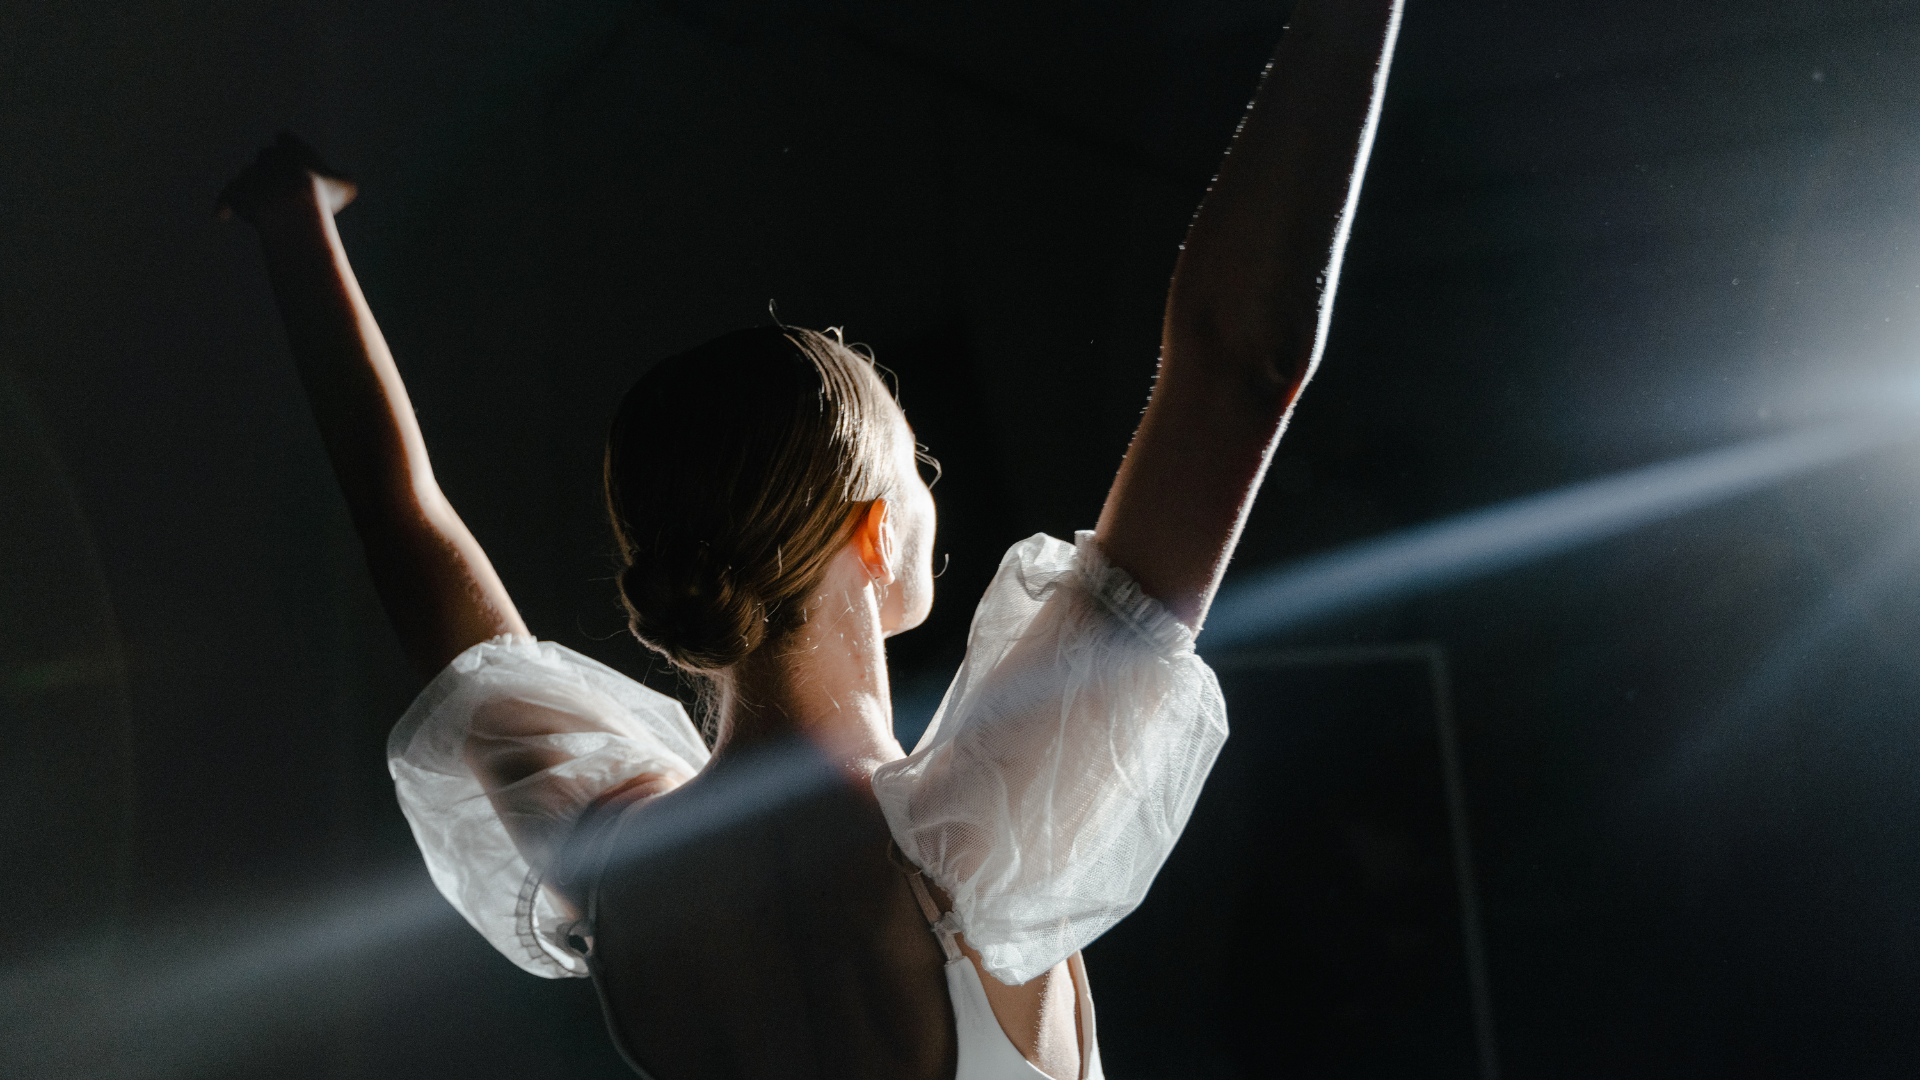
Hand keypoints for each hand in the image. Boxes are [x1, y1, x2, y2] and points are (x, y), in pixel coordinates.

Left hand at [216, 131, 357, 225]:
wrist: (291, 206)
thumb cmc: (321, 195)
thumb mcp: (344, 187)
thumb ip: (342, 181)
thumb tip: (343, 182)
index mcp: (291, 148)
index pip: (286, 141)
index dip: (291, 152)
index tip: (297, 164)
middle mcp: (266, 156)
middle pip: (266, 157)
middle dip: (273, 170)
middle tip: (285, 189)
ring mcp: (250, 173)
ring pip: (248, 176)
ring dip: (254, 187)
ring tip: (265, 206)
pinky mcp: (235, 191)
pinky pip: (228, 197)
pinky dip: (225, 204)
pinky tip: (221, 215)